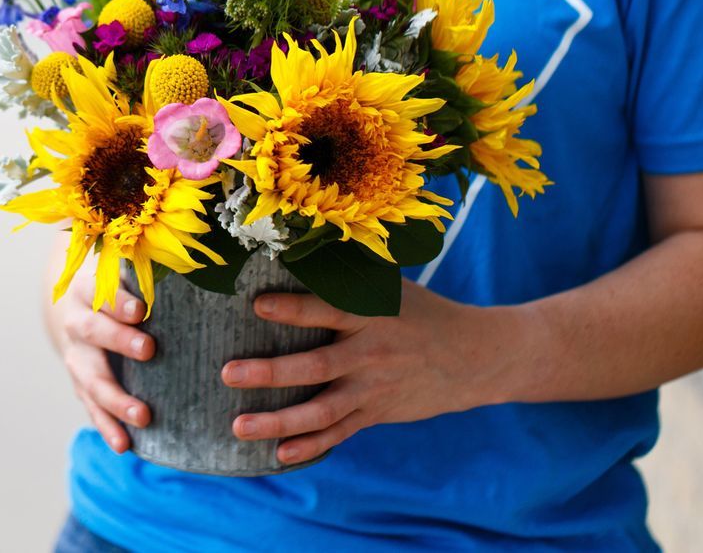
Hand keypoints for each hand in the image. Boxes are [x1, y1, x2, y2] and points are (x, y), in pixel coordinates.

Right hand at [45, 263, 153, 453]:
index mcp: (89, 290)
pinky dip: (106, 426)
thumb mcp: (127, 275)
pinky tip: (124, 445)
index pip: (102, 293)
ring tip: (143, 416)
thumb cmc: (120, 290)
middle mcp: (77, 322)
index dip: (120, 301)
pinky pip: (91, 407)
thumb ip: (152, 273)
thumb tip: (204, 266)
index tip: (141, 311)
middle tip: (149, 350)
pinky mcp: (80, 384)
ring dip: (115, 399)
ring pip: (90, 378)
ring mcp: (76, 356)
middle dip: (119, 341)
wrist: (80, 308)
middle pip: (93, 331)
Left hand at [221, 280, 514, 464]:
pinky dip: (311, 445)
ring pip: (321, 410)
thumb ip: (347, 277)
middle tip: (228, 374)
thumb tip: (295, 248)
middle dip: (269, 373)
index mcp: (369, 313)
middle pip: (314, 367)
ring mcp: (373, 388)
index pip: (326, 309)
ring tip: (238, 426)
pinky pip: (339, 432)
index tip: (256, 304)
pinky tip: (280, 454)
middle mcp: (369, 353)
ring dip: (278, 421)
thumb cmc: (420, 311)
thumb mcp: (390, 286)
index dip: (292, 308)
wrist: (475, 356)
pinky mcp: (377, 412)